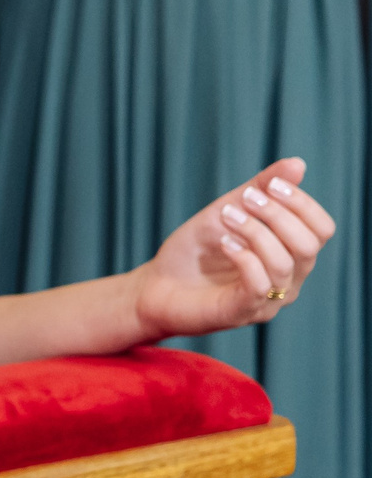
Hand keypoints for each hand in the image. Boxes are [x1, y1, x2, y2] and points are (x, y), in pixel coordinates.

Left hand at [132, 159, 335, 338]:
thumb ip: (260, 188)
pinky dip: (244, 257)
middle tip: (244, 199)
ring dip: (255, 231)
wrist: (156, 285)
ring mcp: (268, 300)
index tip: (270, 184)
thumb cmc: (196, 250)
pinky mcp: (242, 313)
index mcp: (292, 255)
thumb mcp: (227, 210)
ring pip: (284, 263)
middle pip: (309, 244)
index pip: (322, 229)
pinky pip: (259, 285)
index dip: (302, 203)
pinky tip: (224, 242)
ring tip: (226, 216)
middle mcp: (289, 280)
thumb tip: (298, 164)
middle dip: (277, 215)